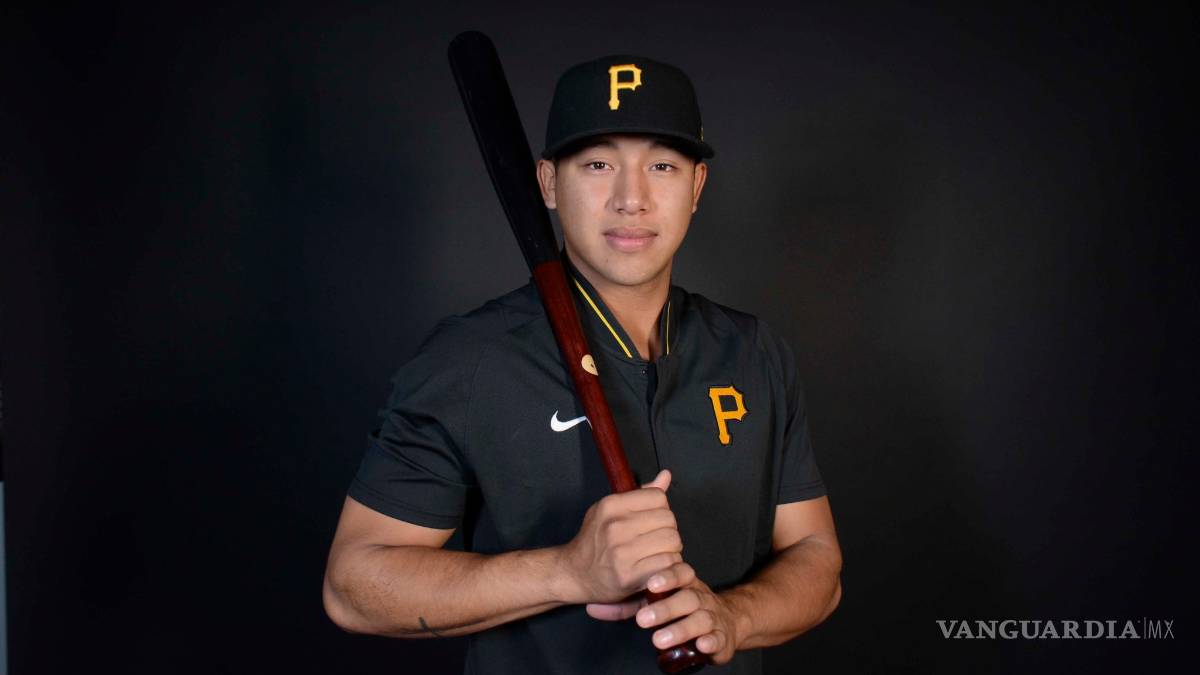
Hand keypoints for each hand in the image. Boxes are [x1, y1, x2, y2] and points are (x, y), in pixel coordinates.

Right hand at [558, 470, 681, 603]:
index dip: (661, 510)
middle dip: (668, 530)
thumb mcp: (611, 510)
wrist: (575, 573)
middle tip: (656, 541)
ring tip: (657, 554)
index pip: (658, 497)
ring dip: (671, 549)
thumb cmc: (596, 541)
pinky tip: (657, 567)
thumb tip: (666, 475)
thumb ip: (641, 494)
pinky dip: (668, 566)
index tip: (653, 522)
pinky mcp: (628, 575)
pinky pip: (667, 563)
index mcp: (611, 505)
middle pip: (668, 519)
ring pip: (672, 541)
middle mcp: (615, 526)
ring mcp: (621, 551)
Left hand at [635, 563, 740, 664]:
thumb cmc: (688, 609)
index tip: (651, 584)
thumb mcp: (667, 598)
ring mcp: (715, 617)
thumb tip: (598, 606)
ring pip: (701, 620)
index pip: (682, 574)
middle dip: (665, 609)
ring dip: (680, 629)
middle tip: (642, 619)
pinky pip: (718, 638)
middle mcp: (703, 598)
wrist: (728, 621)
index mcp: (689, 585)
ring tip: (658, 640)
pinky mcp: (723, 638)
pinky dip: (710, 642)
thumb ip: (638, 601)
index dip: (668, 577)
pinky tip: (701, 645)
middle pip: (688, 598)